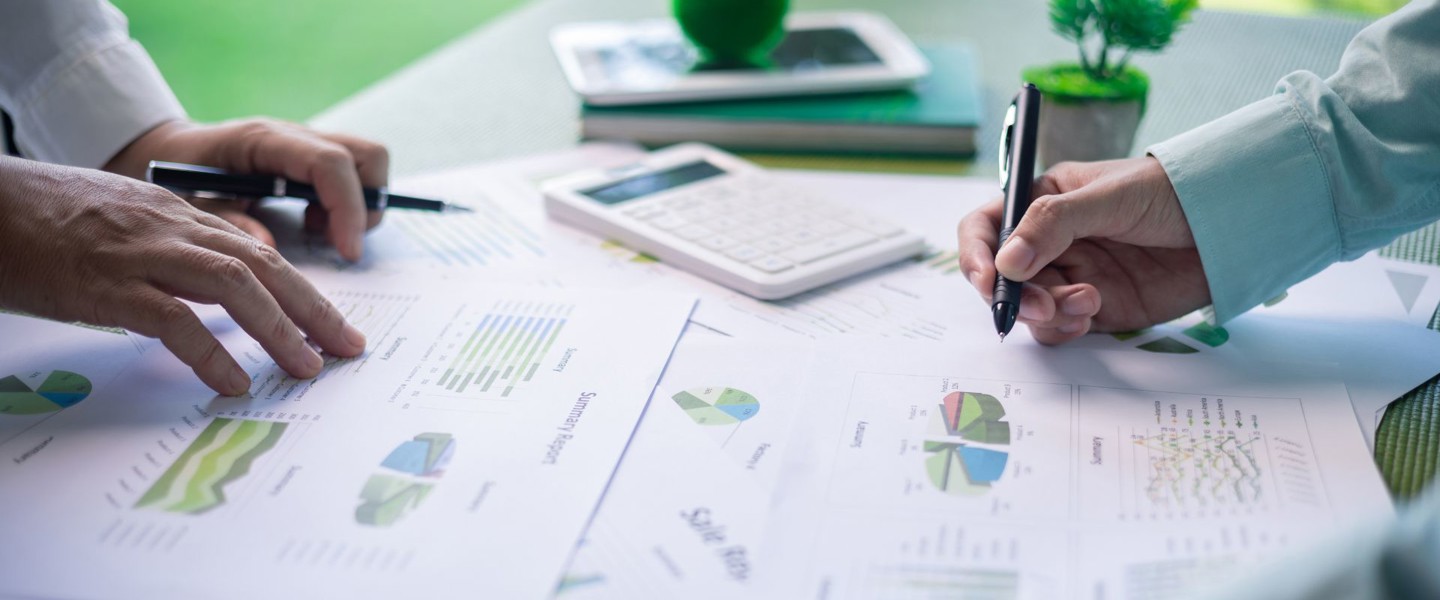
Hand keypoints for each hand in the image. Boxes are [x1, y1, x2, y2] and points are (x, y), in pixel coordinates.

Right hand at [0, 156, 366, 394]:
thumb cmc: (50, 219)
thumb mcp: (126, 224)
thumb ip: (173, 250)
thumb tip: (217, 294)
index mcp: (180, 217)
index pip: (260, 253)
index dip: (305, 291)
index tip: (336, 326)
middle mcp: (171, 229)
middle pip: (263, 266)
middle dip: (314, 310)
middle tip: (348, 349)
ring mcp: (140, 254)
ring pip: (233, 284)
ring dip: (278, 329)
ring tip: (306, 367)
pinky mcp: (105, 285)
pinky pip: (172, 319)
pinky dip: (210, 352)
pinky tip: (233, 382)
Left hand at [103, 119, 388, 260]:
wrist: (166, 151)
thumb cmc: (177, 176)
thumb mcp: (192, 205)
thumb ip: (229, 222)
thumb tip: (271, 248)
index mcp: (266, 140)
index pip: (331, 164)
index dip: (348, 209)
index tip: (346, 251)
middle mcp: (296, 135)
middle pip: (367, 156)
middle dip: (366, 204)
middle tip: (337, 241)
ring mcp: (309, 144)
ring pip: (367, 163)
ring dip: (358, 204)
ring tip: (317, 230)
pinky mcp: (312, 158)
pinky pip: (352, 175)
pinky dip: (345, 204)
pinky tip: (309, 222)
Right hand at [956, 157, 1210, 343]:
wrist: (1232, 227)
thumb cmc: (1170, 193)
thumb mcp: (1109, 197)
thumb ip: (1054, 224)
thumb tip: (1006, 263)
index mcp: (1043, 201)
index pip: (988, 226)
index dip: (976, 253)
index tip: (986, 278)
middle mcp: (1050, 241)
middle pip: (1003, 277)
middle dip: (1015, 295)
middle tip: (1042, 305)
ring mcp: (1071, 275)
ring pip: (1030, 306)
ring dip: (1046, 313)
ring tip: (1087, 304)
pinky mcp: (1095, 308)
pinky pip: (1059, 327)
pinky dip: (1064, 329)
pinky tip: (1091, 315)